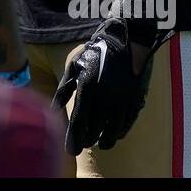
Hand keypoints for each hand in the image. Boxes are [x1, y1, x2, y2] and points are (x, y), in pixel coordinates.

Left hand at [52, 18, 154, 155]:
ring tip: (99, 143)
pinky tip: (115, 135)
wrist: (126, 39)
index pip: (79, 123)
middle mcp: (105, 97)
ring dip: (105, 140)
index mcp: (88, 89)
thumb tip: (53, 111)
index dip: (74, 140)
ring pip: (113, 131)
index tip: (71, 151)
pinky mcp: (136, 99)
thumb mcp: (74, 67)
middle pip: (95, 130)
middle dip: (88, 140)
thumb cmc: (95, 52)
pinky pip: (128, 124)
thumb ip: (63, 91)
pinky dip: (120, 132)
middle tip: (83, 143)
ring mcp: (123, 100)